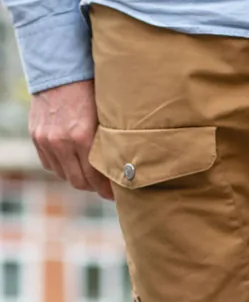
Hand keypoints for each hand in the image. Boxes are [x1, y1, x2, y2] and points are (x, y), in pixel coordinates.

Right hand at [29, 80, 112, 200]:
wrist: (61, 69)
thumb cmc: (91, 93)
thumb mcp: (106, 119)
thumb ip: (109, 145)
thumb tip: (123, 170)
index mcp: (82, 137)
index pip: (95, 179)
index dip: (106, 191)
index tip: (115, 195)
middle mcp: (61, 141)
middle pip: (78, 182)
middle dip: (93, 187)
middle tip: (104, 187)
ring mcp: (45, 139)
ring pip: (63, 175)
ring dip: (77, 177)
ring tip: (89, 174)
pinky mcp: (36, 135)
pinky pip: (49, 164)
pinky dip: (61, 167)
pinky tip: (73, 162)